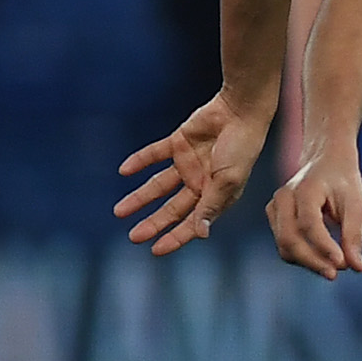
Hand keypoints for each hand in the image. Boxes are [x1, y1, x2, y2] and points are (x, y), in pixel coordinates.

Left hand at [113, 94, 269, 255]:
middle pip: (172, 208)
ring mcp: (189, 163)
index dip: (176, 237)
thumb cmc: (242, 148)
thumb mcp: (228, 181)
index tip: (154, 250)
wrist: (240, 110)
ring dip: (139, 198)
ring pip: (159, 185)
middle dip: (154, 222)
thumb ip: (211, 205)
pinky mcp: (178, 144)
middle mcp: (201, 182)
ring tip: (119, 211)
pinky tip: (124, 170)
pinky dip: (140, 161)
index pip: (193, 222)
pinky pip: (154, 155)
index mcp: (217, 195)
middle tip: (133, 236)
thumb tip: (201, 234)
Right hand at [267, 142, 361, 279]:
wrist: (325, 160)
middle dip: (313, 261)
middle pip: (290, 239)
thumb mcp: (355, 204)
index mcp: (305, 190)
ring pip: (285, 246)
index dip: (324, 247)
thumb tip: (357, 268)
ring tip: (334, 269)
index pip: (309, 224)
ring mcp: (274, 209)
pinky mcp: (274, 218)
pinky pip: (284, 245)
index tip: (342, 264)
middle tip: (336, 274)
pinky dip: (302, 257)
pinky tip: (322, 261)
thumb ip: (354, 235)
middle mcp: (283, 199)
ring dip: (308, 262)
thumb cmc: (343, 182)